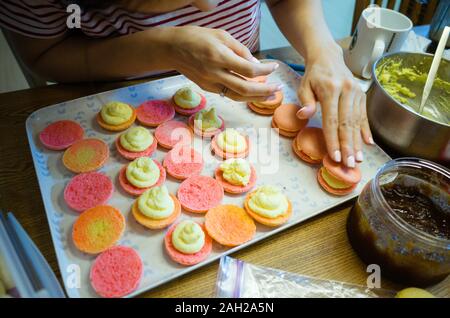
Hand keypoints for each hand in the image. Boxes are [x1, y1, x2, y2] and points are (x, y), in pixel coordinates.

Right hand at [168, 26, 280, 101]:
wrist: (172, 48)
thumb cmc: (197, 37)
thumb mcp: (221, 35)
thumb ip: (240, 50)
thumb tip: (255, 64)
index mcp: (220, 57)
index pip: (249, 70)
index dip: (265, 70)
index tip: (275, 67)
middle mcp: (215, 73)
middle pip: (245, 88)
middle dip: (264, 91)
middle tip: (278, 89)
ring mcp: (210, 83)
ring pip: (237, 96)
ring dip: (255, 98)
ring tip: (270, 96)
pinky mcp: (206, 88)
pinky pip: (228, 94)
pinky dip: (242, 94)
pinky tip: (252, 92)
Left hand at [297, 45, 373, 166]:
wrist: (328, 56)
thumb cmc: (313, 75)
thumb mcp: (304, 86)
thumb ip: (306, 101)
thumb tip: (304, 116)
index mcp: (331, 90)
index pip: (332, 121)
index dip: (333, 140)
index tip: (335, 157)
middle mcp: (347, 91)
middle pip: (347, 124)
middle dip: (348, 146)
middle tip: (349, 164)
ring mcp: (357, 93)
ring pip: (357, 122)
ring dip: (358, 142)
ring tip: (358, 159)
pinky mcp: (362, 95)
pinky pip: (364, 116)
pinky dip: (366, 130)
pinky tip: (368, 144)